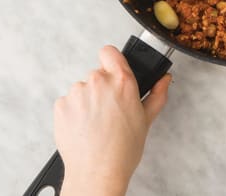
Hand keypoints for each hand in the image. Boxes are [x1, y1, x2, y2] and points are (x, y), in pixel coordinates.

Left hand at [54, 45, 171, 195]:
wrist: (97, 173)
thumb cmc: (122, 150)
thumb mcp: (146, 120)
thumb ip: (157, 94)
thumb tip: (164, 80)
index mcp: (122, 82)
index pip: (109, 52)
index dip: (112, 60)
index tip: (113, 70)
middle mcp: (98, 82)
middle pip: (97, 74)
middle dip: (102, 88)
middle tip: (109, 110)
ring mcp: (77, 93)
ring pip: (82, 89)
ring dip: (87, 101)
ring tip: (96, 123)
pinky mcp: (61, 106)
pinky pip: (68, 102)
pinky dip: (73, 112)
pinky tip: (84, 127)